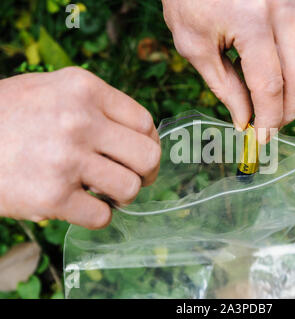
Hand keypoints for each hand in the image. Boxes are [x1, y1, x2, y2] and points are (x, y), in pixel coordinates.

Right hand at [0, 67, 160, 228]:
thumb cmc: (9, 115)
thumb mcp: (53, 90)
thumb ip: (97, 106)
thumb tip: (143, 135)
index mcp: (84, 88)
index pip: (145, 122)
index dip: (148, 143)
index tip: (139, 155)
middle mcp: (79, 120)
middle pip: (148, 156)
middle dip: (146, 173)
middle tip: (132, 178)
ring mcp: (65, 159)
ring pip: (130, 189)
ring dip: (121, 196)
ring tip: (102, 192)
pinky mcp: (50, 197)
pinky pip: (102, 217)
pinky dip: (98, 217)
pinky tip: (81, 206)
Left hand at [162, 0, 294, 142]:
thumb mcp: (194, 44)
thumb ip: (223, 85)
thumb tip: (244, 119)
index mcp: (253, 22)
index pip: (270, 85)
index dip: (269, 118)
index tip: (262, 139)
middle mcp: (283, 10)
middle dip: (290, 109)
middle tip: (272, 127)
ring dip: (290, 88)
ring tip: (267, 104)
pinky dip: (288, 65)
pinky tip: (268, 74)